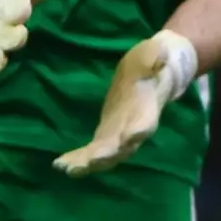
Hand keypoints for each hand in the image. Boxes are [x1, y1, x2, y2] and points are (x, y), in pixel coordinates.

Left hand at [54, 30, 198, 176]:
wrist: (153, 74)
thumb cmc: (152, 62)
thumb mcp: (154, 52)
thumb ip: (154, 56)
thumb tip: (160, 54)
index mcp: (147, 107)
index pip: (145, 122)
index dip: (138, 130)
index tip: (130, 137)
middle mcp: (135, 127)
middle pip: (122, 147)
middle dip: (106, 155)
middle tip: (89, 161)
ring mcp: (120, 134)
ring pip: (107, 155)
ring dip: (89, 163)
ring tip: (68, 168)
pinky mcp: (107, 136)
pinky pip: (94, 153)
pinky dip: (80, 160)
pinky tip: (60, 164)